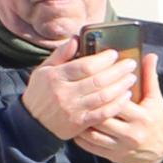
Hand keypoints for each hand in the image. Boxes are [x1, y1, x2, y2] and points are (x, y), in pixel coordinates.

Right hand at [19, 48, 135, 145]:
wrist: (31, 123)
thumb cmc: (40, 93)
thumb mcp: (43, 70)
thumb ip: (60, 54)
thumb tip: (75, 38)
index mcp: (55, 77)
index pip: (84, 66)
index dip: (103, 60)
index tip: (114, 54)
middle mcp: (64, 93)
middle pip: (98, 80)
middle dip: (118, 71)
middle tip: (130, 64)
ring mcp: (72, 109)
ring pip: (103, 96)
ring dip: (121, 86)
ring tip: (131, 78)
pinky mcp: (79, 123)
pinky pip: (103, 113)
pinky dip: (117, 104)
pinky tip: (126, 96)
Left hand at [76, 76, 162, 162]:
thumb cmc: (157, 121)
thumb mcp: (156, 99)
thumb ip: (150, 77)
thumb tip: (149, 55)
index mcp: (143, 116)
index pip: (119, 101)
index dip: (104, 90)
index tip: (92, 79)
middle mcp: (132, 133)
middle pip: (102, 117)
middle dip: (88, 105)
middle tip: (75, 94)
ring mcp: (121, 146)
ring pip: (92, 133)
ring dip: (81, 121)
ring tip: (73, 109)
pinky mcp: (112, 155)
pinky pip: (89, 146)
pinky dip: (80, 136)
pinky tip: (75, 125)